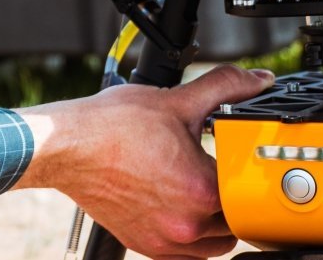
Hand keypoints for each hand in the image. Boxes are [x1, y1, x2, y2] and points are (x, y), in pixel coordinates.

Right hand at [16, 65, 275, 259]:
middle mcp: (185, 224)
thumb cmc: (111, 127)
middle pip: (234, 222)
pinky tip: (177, 203)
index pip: (248, 191)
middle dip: (232, 199)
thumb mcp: (177, 101)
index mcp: (200, 191)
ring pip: (212, 244)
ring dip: (215, 222)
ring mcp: (164, 240)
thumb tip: (256, 80)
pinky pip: (184, 251)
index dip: (246, 172)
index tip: (237, 159)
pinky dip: (188, 232)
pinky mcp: (145, 245)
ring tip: (199, 189)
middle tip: (219, 173)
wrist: (66, 147)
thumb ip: (225, 88)